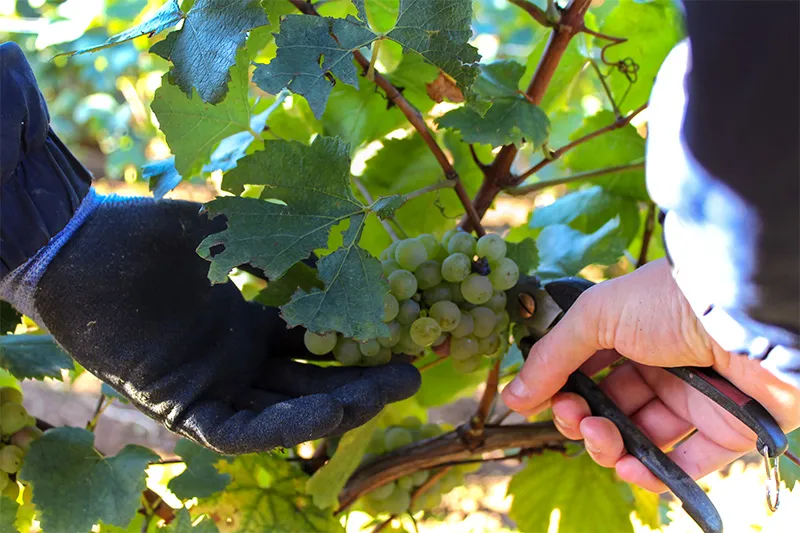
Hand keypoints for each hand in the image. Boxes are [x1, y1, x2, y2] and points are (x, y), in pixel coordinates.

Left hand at [33, 198, 419, 453]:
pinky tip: (324, 411)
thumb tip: (332, 254)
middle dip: (361, 381)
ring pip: (281, 412)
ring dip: (333, 407)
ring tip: (381, 395)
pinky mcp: (179, 405)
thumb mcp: (224, 232)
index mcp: (246, 323)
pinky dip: (280, 426)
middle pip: (310, 381)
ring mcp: (210, 383)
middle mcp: (234, 359)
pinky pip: (236, 430)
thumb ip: (275, 248)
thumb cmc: (144, 233)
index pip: (314, 344)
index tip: (402, 335)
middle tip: (412, 374)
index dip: (357, 344)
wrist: (77, 245)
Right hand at [501, 259, 799, 491]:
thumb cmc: (668, 301)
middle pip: (609, 409)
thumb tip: (513, 397)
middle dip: (581, 420)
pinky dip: (650, 473)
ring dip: (608, 446)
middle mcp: (661, 368)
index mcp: (632, 334)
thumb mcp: (594, 316)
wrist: (744, 312)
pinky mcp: (725, 432)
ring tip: (600, 437)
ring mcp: (692, 401)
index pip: (588, 370)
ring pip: (639, 439)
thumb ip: (552, 357)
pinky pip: (682, 465)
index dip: (563, 388)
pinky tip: (628, 465)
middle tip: (574, 417)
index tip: (542, 400)